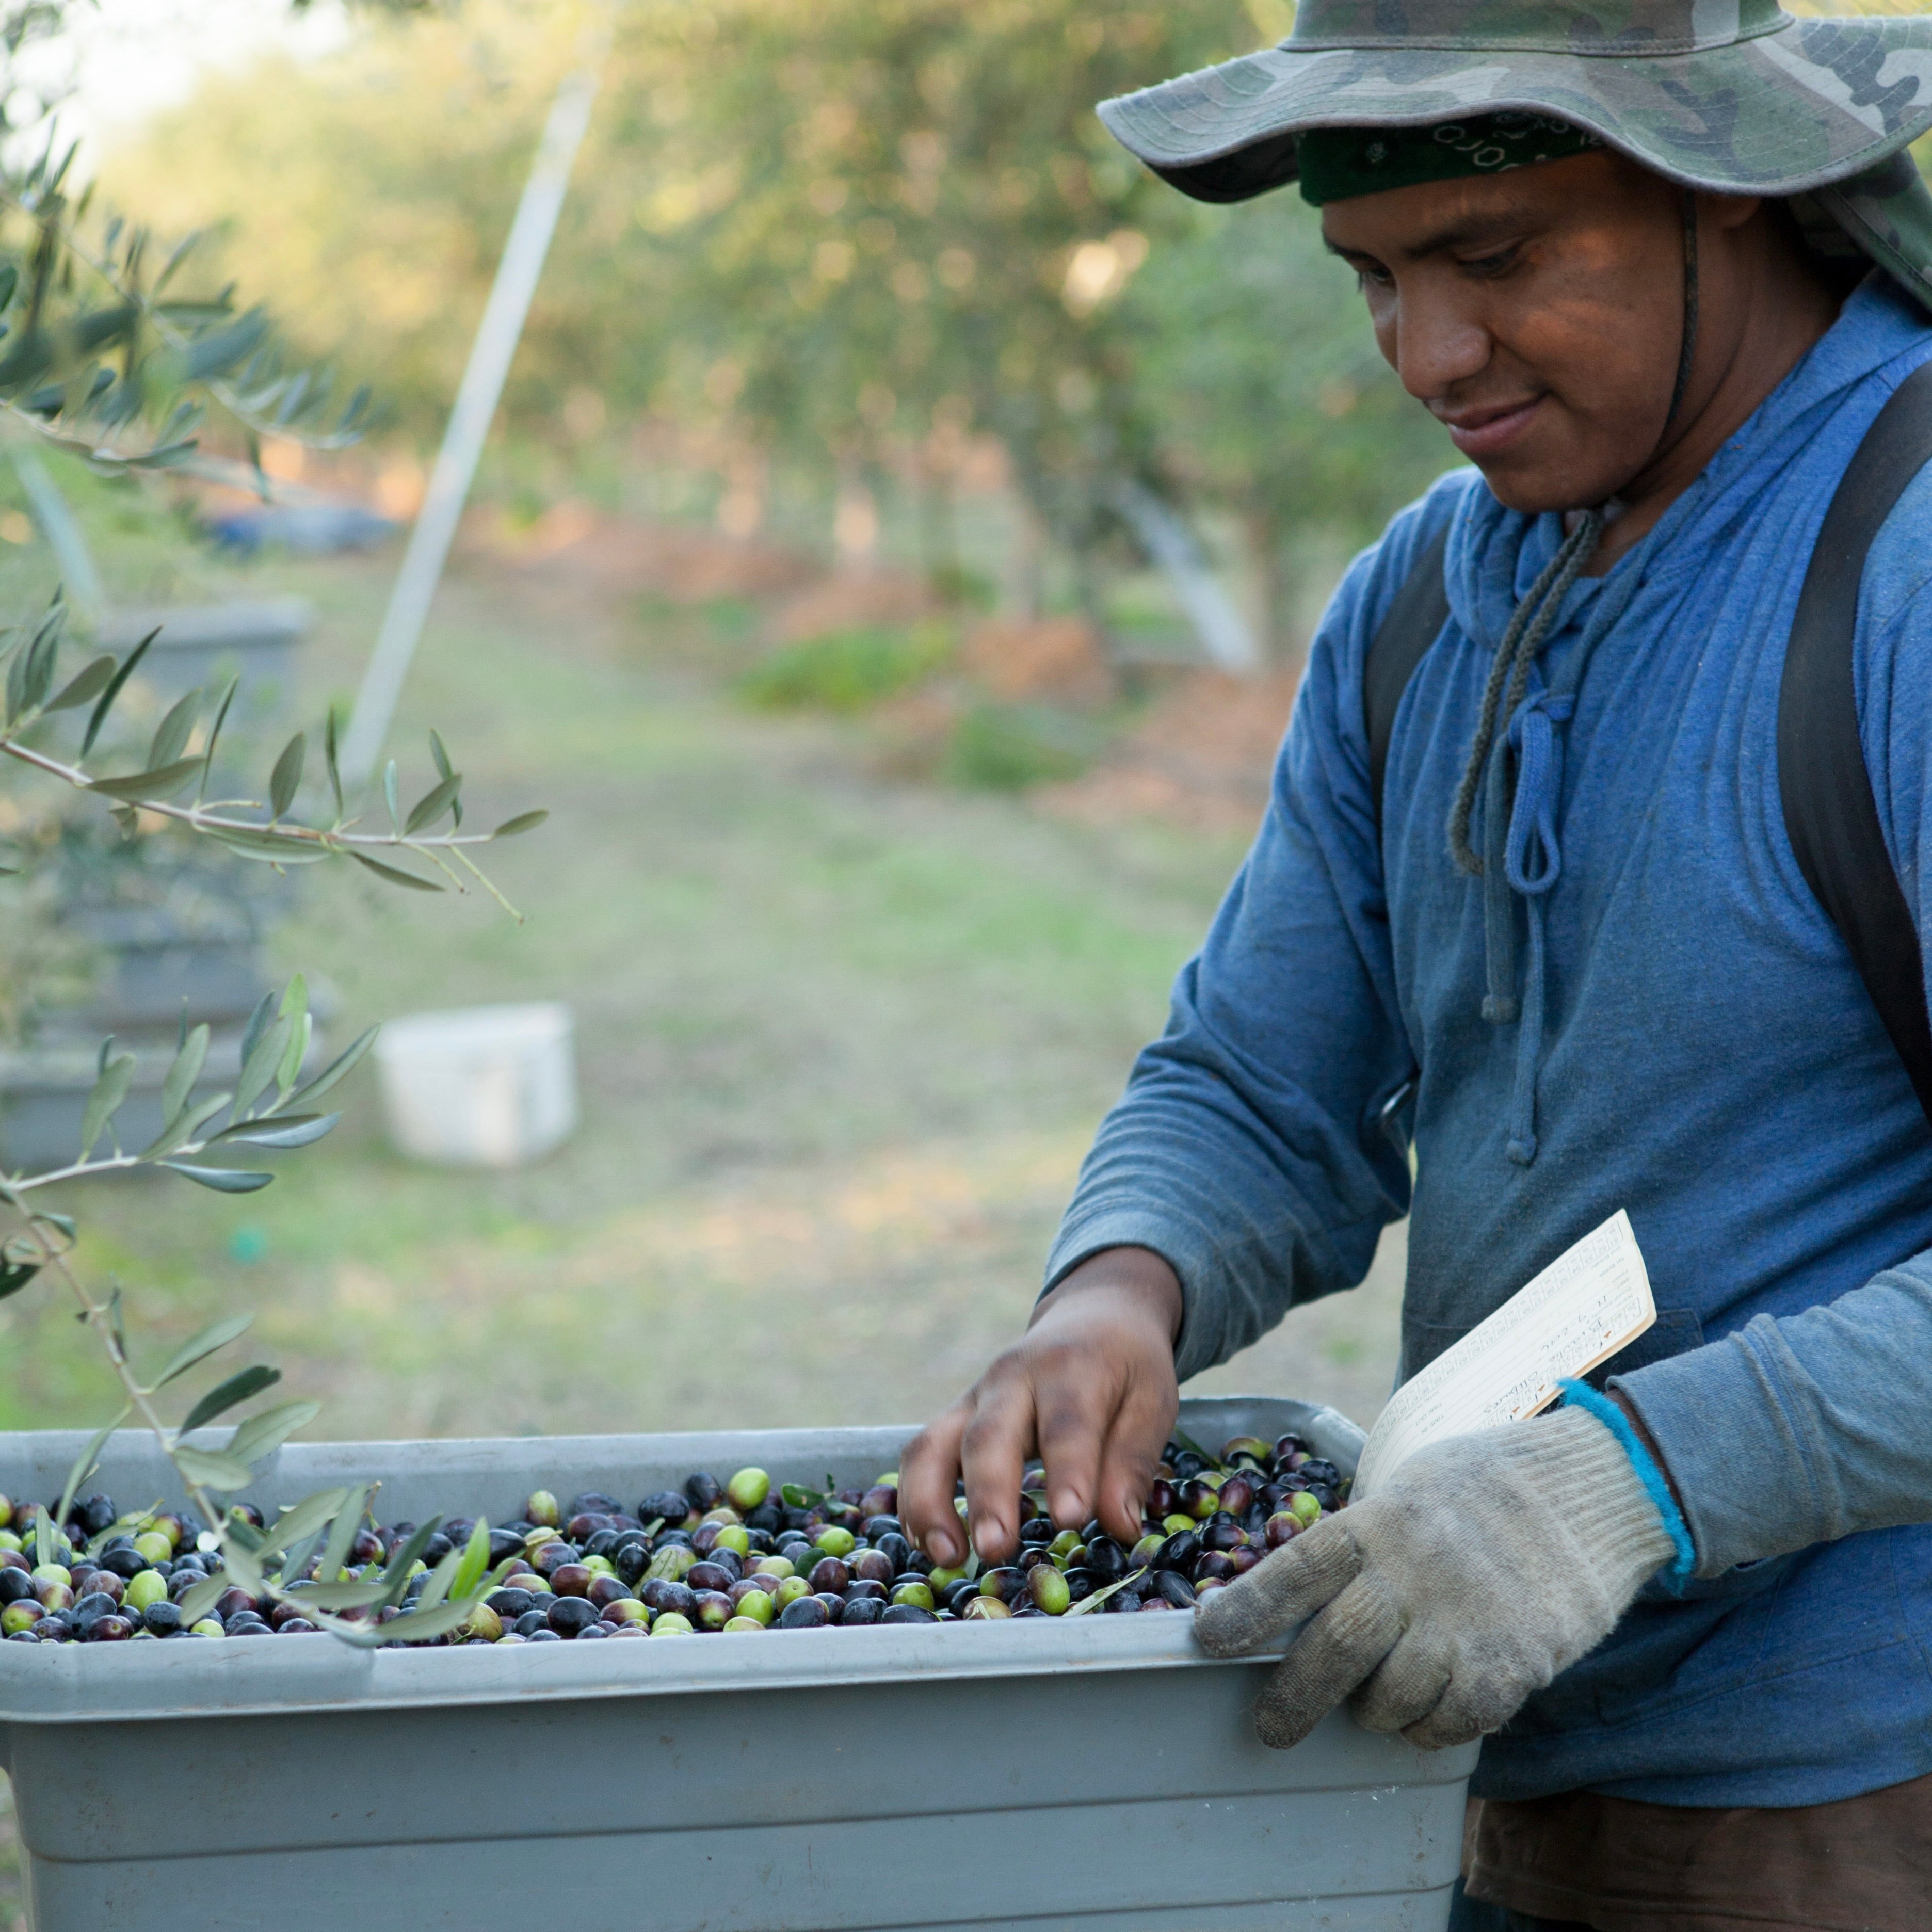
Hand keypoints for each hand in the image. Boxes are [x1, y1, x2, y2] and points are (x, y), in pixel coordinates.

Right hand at [900, 1246, 1182, 1566]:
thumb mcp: (1150, 1402)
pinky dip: (915, 1501)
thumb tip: (1121, 1526)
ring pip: (935, 1444)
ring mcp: (976, 1398)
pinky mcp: (956, 1418)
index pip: (1066, 1423)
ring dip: (931, 1503)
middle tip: (995, 1548)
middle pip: (989, 1435)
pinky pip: (922, 1455)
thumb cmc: (1125, 1368)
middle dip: (989, 1494)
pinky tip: (925, 1545)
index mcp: (1071, 1368)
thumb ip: (1133, 1463)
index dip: (1068, 1472)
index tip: (1071, 1519)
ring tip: (947, 1557)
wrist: (1092, 1317)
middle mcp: (1013, 1379)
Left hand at [1194, 1406, 1673, 1749]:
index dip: (1249, 1606)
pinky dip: (1431, 1728)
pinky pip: (1452, 1720)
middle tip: (1271, 1727)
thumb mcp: (1413, 1488)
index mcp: (1382, 1520)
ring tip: (1373, 1705)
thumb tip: (1302, 1598)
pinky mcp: (1516, 1659)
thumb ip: (1364, 1540)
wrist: (1597, 1487)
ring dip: (1372, 1712)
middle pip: (1335, 1646)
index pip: (1299, 1568)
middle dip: (1292, 1697)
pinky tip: (1431, 1712)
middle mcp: (1416, 1569)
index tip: (1205, 1636)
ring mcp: (1466, 1618)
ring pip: (1389, 1696)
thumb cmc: (1488, 1488)